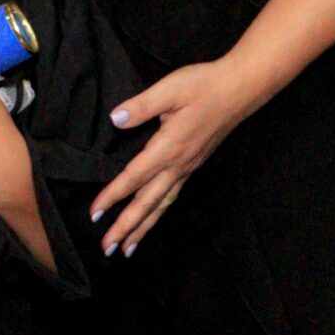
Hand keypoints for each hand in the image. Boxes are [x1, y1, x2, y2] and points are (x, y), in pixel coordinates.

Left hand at [90, 59, 254, 256]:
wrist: (240, 89)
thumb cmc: (203, 86)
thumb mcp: (169, 89)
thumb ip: (141, 106)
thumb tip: (115, 120)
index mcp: (168, 148)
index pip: (133, 178)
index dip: (112, 196)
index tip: (94, 214)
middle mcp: (178, 165)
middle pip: (147, 203)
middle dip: (126, 227)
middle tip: (108, 249)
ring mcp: (188, 167)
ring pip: (162, 205)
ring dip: (143, 227)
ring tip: (129, 248)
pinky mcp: (194, 164)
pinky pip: (172, 197)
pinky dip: (159, 213)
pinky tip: (153, 218)